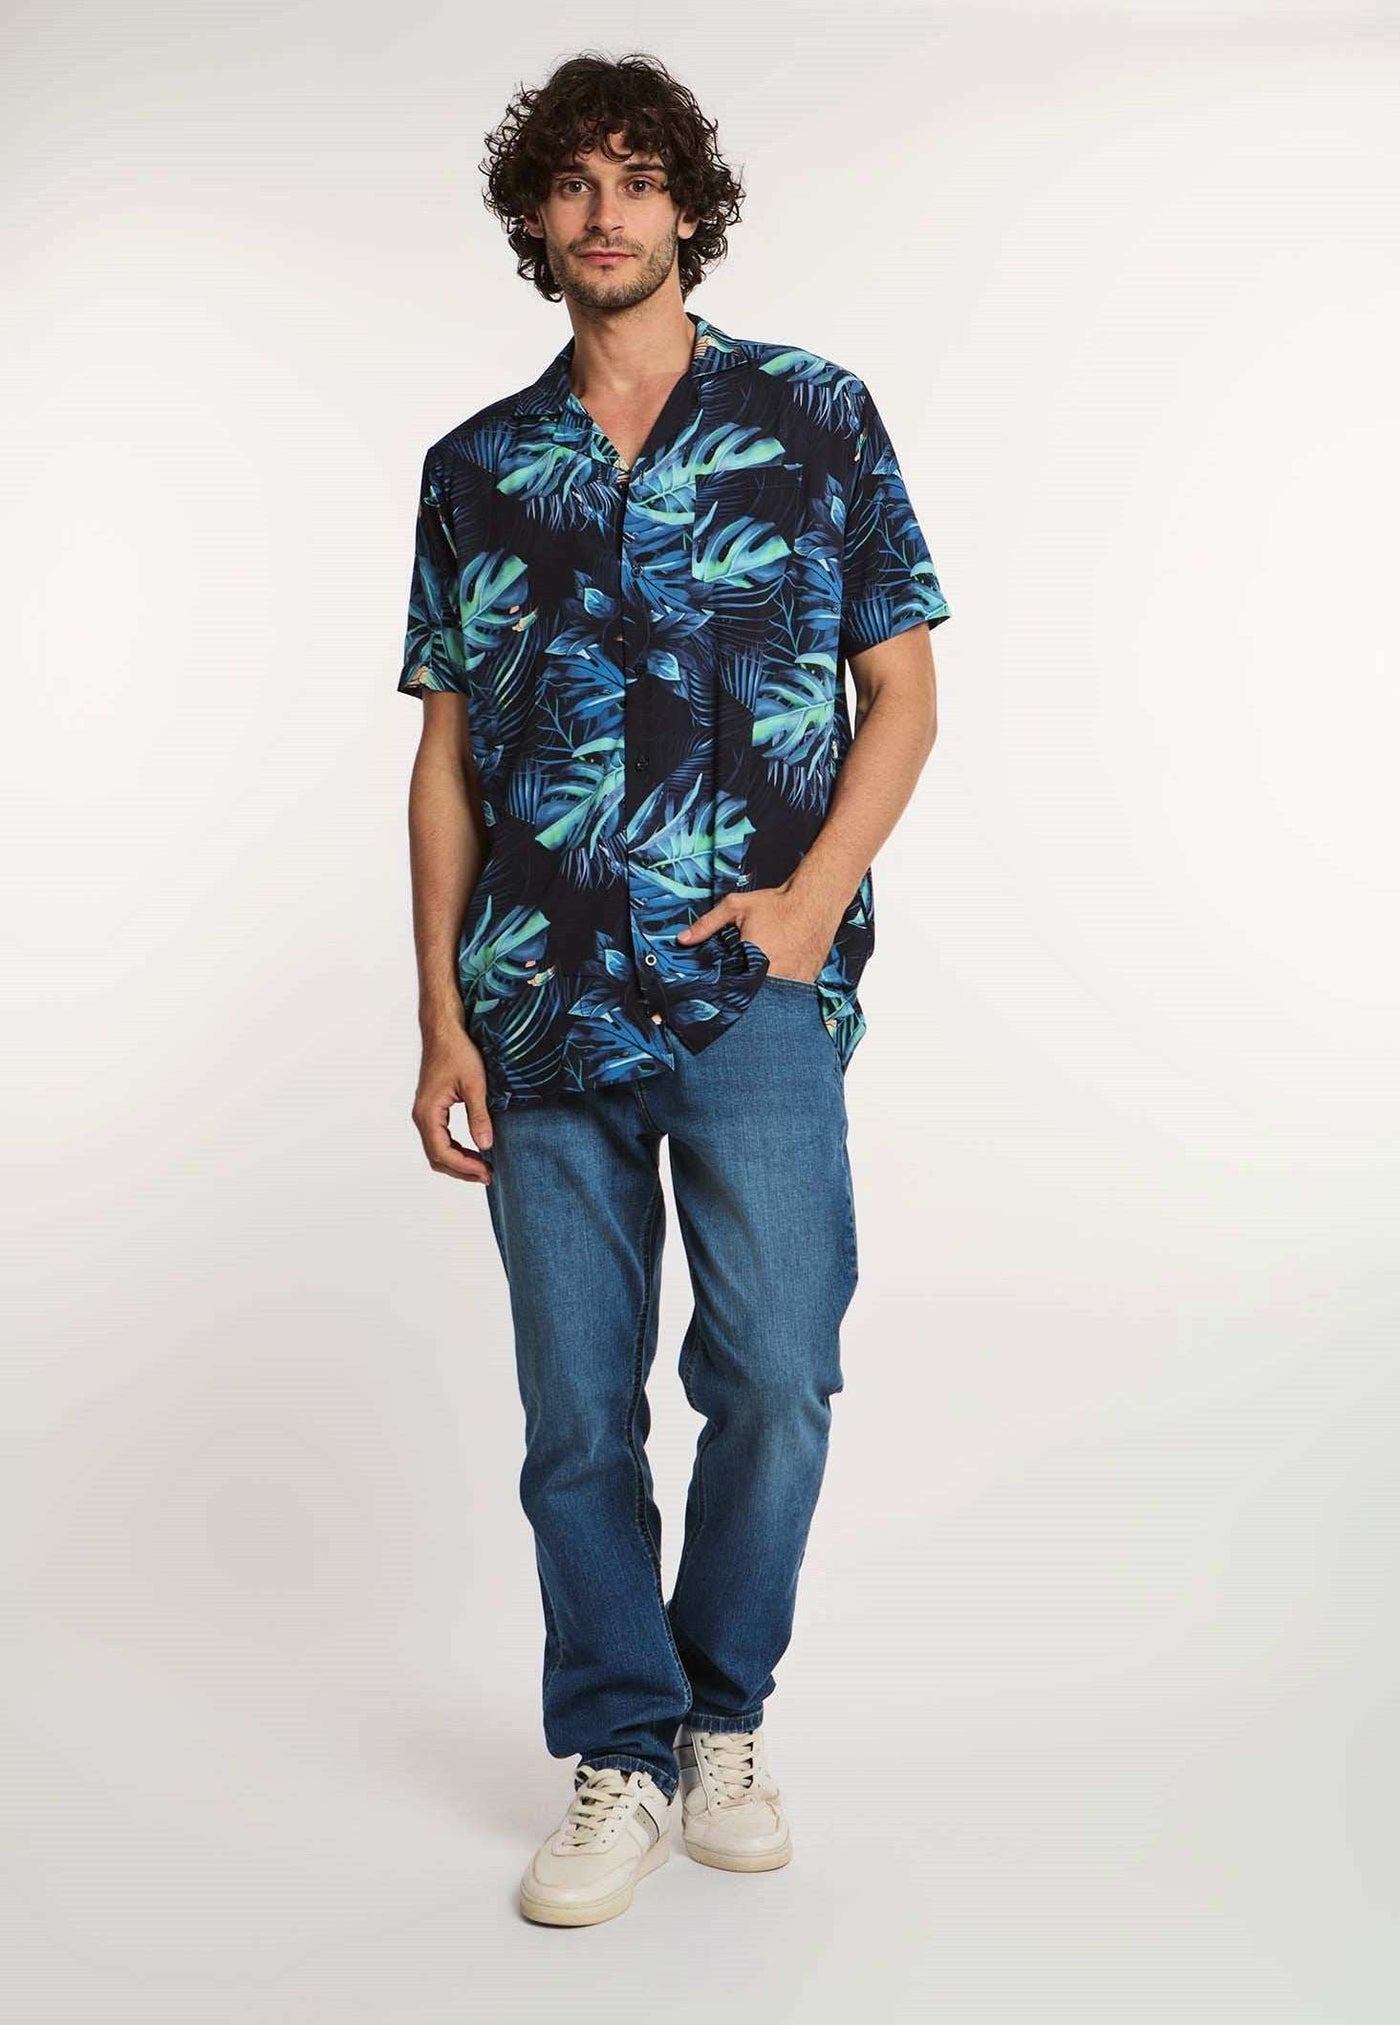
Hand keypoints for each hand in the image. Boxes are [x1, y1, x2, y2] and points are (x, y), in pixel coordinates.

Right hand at [412, 1029, 494, 1183]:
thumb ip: (479, 1116)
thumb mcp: (475, 1085)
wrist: (444, 1031)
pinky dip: (456, 1151)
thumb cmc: (457, 1052)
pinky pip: (440, 1139)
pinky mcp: (432, 1110)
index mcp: (428, 1112)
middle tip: (489, 1176)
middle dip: (462, 1170)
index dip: (464, 1167)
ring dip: (459, 1163)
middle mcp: (422, 1116)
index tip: (487, 1172)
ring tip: (484, 1168)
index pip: (442, 1152)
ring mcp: (426, 1114)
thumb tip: (487, 1146)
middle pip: (437, 1157)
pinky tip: (474, 1153)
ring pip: (437, 1150)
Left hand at [676, 879, 840, 984]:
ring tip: (757, 993)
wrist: (817, 899)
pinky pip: (791, 995)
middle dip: (745, 1000)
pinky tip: (776, 985)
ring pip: (774, 1000)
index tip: (718, 999)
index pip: (734, 991)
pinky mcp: (809, 980)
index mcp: (754, 959)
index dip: (726, 996)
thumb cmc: (776, 904)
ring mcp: (795, 980)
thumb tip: (682, 939)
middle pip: (755, 999)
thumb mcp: (736, 907)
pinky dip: (783, 993)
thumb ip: (707, 924)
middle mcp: (776, 974)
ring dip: (765, 998)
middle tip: (738, 996)